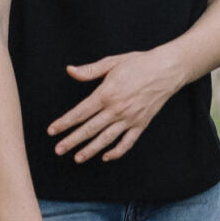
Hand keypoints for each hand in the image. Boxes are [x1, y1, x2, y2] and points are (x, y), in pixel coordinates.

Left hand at [49, 49, 175, 162]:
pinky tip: (105, 156)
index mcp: (107, 93)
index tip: (52, 130)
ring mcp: (130, 118)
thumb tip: (70, 70)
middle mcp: (117, 109)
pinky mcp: (141, 124)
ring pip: (106, 139)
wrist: (167, 69)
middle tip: (58, 150)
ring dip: (90, 150)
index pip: (81, 112)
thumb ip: (90, 70)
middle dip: (72, 140)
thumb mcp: (112, 62)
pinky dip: (116, 152)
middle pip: (90, 129)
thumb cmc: (138, 63)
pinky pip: (127, 143)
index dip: (65, 122)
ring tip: (77, 158)